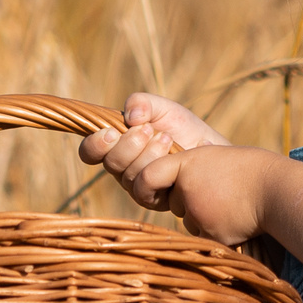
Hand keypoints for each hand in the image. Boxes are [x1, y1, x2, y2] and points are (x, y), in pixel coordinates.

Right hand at [78, 93, 229, 211]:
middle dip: (129, 144)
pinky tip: (175, 153)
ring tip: (167, 139)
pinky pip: (145, 188)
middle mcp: (123, 169)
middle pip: (110, 163)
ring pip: (128, 175)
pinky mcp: (154, 199)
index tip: (111, 132)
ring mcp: (137, 186)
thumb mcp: (163, 108)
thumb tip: (130, 116)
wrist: (212, 149)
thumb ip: (143, 103)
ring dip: (148, 153)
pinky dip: (159, 166)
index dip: (94, 144)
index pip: (90, 152)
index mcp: (117, 146)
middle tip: (149, 129)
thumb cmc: (184, 129)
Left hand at [142, 145, 275, 245]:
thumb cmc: (253, 170)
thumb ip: (195, 168)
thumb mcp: (218, 157)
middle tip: (218, 193)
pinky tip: (236, 220)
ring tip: (231, 205)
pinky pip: (204, 236)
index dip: (147, 186)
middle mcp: (187, 188)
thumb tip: (177, 177)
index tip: (153, 191)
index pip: (148, 176)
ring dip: (204, 218)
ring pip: (189, 221)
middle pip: (174, 203)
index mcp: (187, 163)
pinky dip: (218, 232)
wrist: (277, 190)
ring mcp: (197, 212)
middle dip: (189, 203)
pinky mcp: (210, 233)